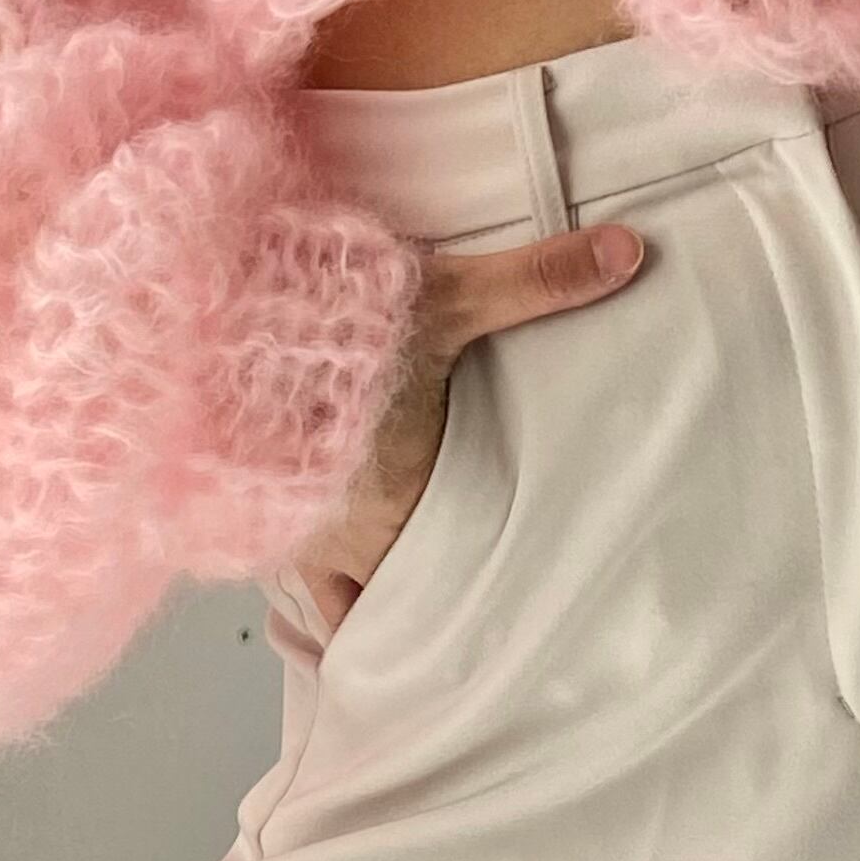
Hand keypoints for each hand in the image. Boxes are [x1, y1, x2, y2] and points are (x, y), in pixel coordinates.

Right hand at [283, 222, 645, 636]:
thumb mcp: (453, 295)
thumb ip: (541, 280)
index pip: (458, 573)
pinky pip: (289, 565)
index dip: (481, 586)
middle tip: (463, 602)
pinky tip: (317, 574)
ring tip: (398, 601)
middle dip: (428, 588)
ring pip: (345, 587)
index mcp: (411, 504)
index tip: (508, 606)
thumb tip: (634, 253)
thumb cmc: (346, 326)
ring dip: (369, 586)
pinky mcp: (250, 511)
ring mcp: (296, 531)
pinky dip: (311, 571)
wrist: (225, 331)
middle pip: (402, 585)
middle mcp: (356, 537)